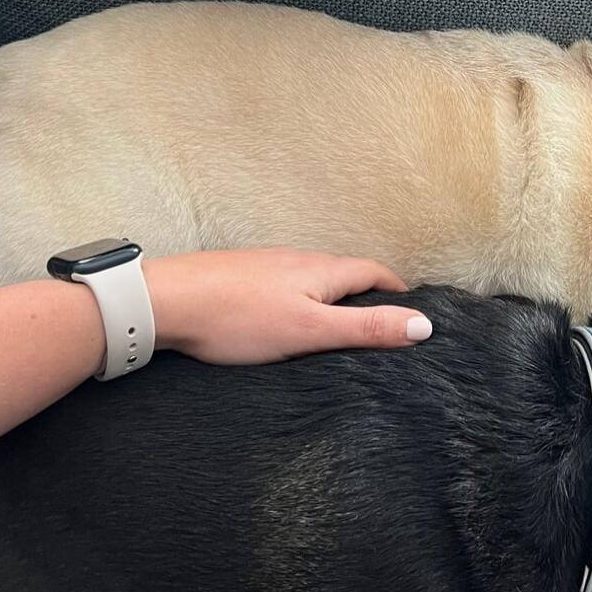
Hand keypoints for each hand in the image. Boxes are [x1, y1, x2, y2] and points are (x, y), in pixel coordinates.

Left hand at [145, 248, 431, 363]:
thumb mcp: (311, 331)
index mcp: (321, 271)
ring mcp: (267, 266)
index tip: (411, 311)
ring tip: (339, 326)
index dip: (396, 291)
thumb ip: (365, 329)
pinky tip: (286, 321)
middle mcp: (297, 259)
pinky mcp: (241, 277)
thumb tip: (423, 324)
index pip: (374, 272)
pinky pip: (283, 286)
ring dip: (333, 297)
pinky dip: (300, 301)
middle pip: (345, 273)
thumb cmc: (238, 318)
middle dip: (367, 294)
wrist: (167, 302)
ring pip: (312, 279)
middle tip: (382, 322)